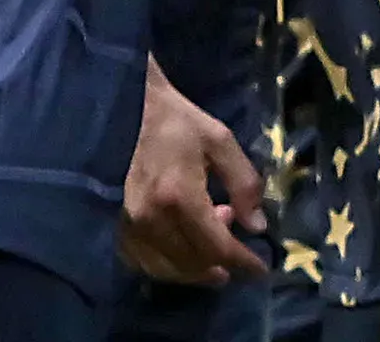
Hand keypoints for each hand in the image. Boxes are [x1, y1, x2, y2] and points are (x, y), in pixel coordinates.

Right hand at [116, 58, 265, 286]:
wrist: (129, 110)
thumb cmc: (178, 122)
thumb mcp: (221, 142)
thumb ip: (244, 184)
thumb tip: (256, 226)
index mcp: (179, 196)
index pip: (216, 247)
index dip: (242, 261)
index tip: (262, 269)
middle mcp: (150, 219)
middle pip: (193, 263)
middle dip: (221, 262)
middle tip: (236, 241)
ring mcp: (130, 226)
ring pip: (168, 269)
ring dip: (196, 267)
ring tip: (213, 244)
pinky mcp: (118, 226)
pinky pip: (145, 263)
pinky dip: (170, 265)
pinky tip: (184, 250)